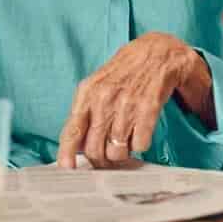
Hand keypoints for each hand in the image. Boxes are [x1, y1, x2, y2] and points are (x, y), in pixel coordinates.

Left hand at [54, 33, 214, 168]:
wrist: (156, 53)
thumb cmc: (123, 74)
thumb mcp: (97, 86)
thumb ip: (85, 113)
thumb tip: (75, 147)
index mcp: (86, 94)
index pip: (72, 130)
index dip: (67, 153)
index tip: (66, 169)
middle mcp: (103, 99)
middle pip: (94, 148)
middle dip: (100, 159)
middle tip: (107, 156)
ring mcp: (126, 104)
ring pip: (117, 151)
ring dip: (122, 153)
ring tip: (125, 141)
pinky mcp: (148, 108)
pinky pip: (140, 144)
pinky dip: (140, 145)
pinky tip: (140, 132)